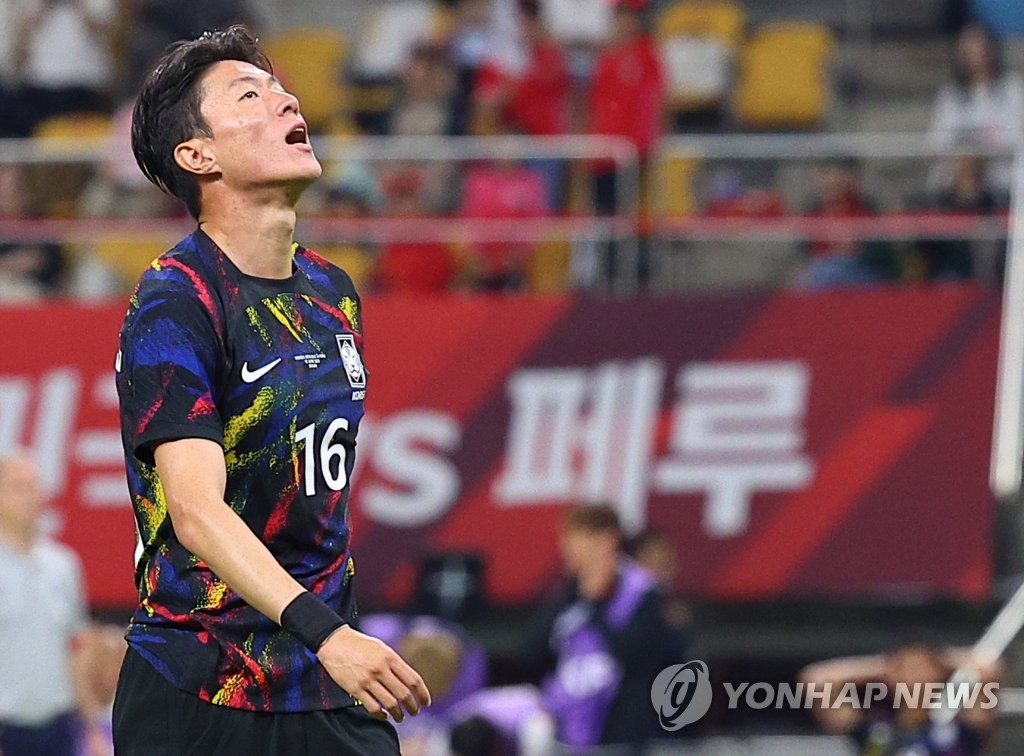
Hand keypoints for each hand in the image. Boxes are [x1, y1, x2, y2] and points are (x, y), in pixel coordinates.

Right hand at [316, 625, 430, 721]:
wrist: (335, 641)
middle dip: (412, 706)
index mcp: (390, 657)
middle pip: (404, 694)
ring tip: (400, 717)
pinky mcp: (355, 688)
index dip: (423, 693)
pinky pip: (372, 707)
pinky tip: (384, 715)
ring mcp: (368, 679)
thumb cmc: (360, 644)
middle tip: (415, 712)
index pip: (413, 679)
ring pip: (390, 703)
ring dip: (398, 714)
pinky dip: (381, 715)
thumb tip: (408, 681)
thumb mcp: (382, 648)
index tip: (426, 702)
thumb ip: (395, 663)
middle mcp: (381, 669)